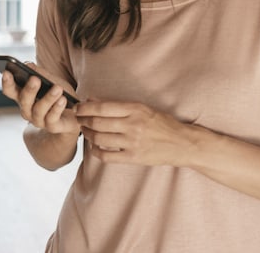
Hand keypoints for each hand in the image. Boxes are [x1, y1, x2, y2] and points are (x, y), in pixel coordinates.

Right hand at [1, 66, 78, 134]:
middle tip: (35, 79)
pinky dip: (57, 108)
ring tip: (57, 88)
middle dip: (29, 90)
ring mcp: (38, 120)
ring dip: (48, 98)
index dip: (7, 82)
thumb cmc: (58, 94)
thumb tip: (28, 65)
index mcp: (23, 97)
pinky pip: (52, 118)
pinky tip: (62, 99)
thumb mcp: (51, 80)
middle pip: (24, 100)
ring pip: (39, 110)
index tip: (6, 72)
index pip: (10, 90)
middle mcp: (27, 110)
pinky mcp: (52, 127)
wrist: (73, 115)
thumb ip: (40, 73)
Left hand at [76, 101, 191, 165]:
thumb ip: (119, 106)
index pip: (102, 107)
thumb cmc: (162, 124)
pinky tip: (93, 147)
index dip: (85, 108)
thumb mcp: (143, 109)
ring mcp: (132, 142)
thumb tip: (93, 100)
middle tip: (77, 119)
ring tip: (84, 131)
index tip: (78, 108)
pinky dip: (96, 151)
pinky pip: (107, 156)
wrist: (182, 143)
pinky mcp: (133, 157)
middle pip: (97, 122)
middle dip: (82, 120)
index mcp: (135, 109)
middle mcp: (133, 125)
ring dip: (87, 134)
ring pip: (99, 138)